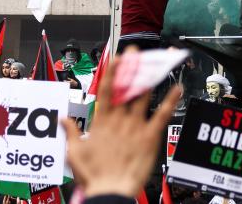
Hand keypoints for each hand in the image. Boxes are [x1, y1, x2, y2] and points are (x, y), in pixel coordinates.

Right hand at [63, 48, 180, 196]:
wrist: (110, 191)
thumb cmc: (94, 175)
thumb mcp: (75, 153)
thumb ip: (71, 132)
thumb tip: (62, 119)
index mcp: (102, 122)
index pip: (107, 90)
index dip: (113, 71)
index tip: (118, 57)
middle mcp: (119, 120)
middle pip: (127, 88)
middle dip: (132, 68)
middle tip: (137, 52)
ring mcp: (136, 126)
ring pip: (144, 97)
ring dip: (149, 78)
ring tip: (154, 62)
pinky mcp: (150, 136)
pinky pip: (163, 115)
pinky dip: (171, 101)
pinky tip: (178, 88)